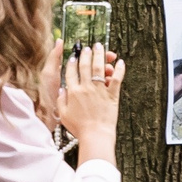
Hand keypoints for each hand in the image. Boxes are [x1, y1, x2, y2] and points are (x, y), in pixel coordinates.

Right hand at [58, 44, 124, 161]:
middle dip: (86, 54)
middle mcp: (86, 87)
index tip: (73, 57)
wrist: (95, 135)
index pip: (70, 72)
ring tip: (100, 47)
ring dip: (100, 55)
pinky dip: (119, 69)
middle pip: (85, 65)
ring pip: (99, 68)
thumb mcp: (64, 114)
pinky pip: (116, 79)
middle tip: (88, 47)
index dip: (71, 62)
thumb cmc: (80, 128)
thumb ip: (61, 100)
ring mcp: (99, 90)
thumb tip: (62, 90)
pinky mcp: (112, 94)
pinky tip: (120, 62)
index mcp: (73, 92)